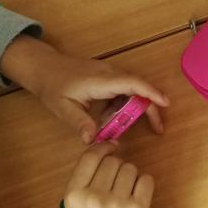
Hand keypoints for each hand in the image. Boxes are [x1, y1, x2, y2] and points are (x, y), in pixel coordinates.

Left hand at [0, 36, 169, 143]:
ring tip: (129, 127)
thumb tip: (92, 141)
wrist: (43, 67)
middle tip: (158, 128)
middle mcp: (110, 73)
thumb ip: (79, 123)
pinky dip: (124, 104)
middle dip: (151, 106)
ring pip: (133, 88)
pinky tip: (111, 117)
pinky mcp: (109, 76)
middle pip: (139, 87)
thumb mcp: (62, 108)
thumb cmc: (52, 86)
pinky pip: (124, 89)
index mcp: (100, 80)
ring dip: (137, 107)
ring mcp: (110, 73)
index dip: (150, 93)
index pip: (132, 83)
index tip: (165, 104)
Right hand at [64, 142, 153, 207]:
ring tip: (124, 192)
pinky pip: (146, 179)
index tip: (110, 148)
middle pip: (113, 161)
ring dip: (130, 175)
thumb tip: (112, 145)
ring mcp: (117, 203)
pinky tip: (136, 196)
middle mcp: (94, 197)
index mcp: (74, 194)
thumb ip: (87, 176)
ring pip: (130, 168)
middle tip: (115, 182)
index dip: (102, 148)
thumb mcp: (76, 204)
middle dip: (117, 165)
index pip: (90, 157)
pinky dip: (143, 183)